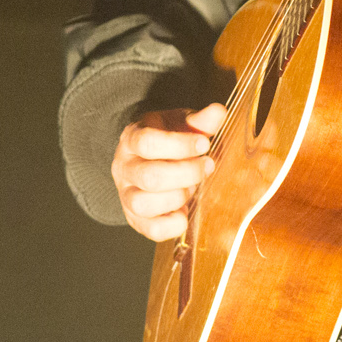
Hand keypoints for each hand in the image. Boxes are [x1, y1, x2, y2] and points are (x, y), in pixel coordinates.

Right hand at [111, 102, 224, 240]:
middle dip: (186, 173)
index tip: (204, 143)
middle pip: (149, 176)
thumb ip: (199, 121)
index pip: (147, 142)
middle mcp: (123, 168)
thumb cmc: (168, 141)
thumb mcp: (180, 124)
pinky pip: (150, 229)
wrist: (149, 160)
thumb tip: (218, 112)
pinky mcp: (135, 219)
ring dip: (178, 197)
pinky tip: (186, 212)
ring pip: (144, 204)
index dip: (179, 145)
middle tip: (208, 165)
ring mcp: (126, 195)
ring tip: (193, 188)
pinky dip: (172, 225)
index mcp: (132, 139)